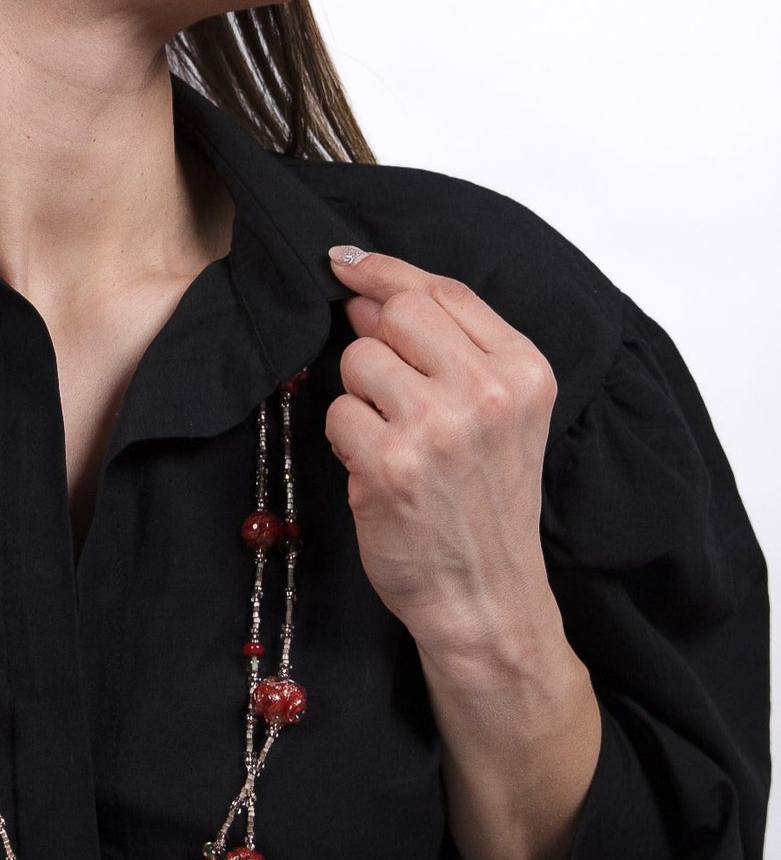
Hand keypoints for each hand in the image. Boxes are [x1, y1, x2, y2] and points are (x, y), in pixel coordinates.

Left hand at [322, 246, 558, 660]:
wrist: (484, 596)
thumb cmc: (484, 504)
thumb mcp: (501, 415)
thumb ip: (451, 347)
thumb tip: (367, 294)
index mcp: (524, 372)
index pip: (442, 291)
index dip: (385, 271)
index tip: (347, 264)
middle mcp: (487, 394)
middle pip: (396, 312)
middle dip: (373, 338)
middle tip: (384, 384)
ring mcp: (437, 429)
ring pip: (358, 360)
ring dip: (359, 396)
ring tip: (391, 439)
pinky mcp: (389, 465)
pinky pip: (336, 412)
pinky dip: (345, 439)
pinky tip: (376, 470)